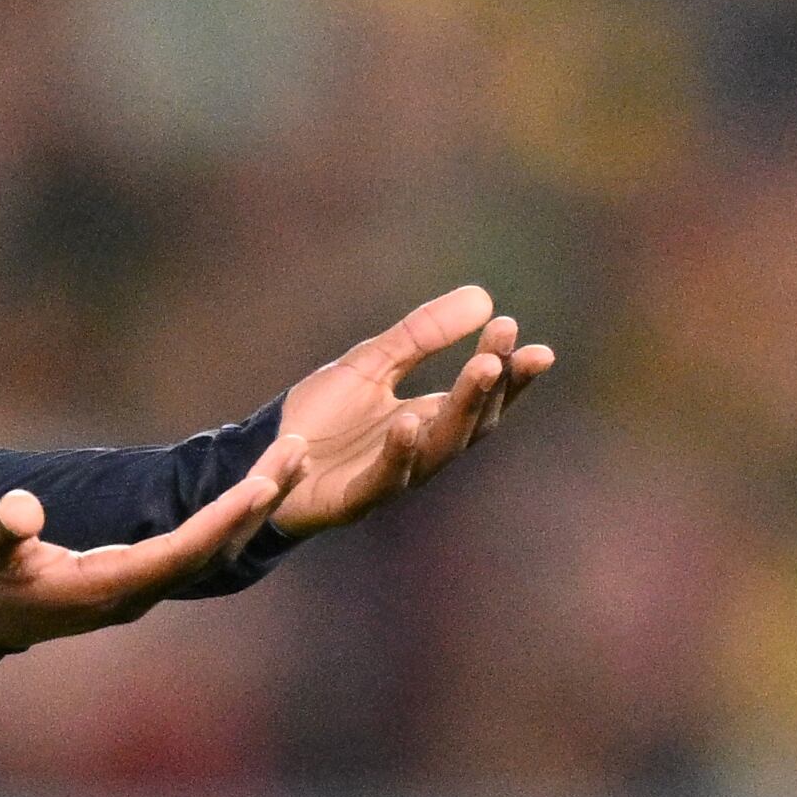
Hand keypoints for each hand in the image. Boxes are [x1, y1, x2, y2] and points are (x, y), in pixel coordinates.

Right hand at [0, 435, 307, 652]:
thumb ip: (0, 528)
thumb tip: (23, 507)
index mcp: (106, 588)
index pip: (181, 552)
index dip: (224, 519)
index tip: (263, 485)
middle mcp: (134, 593)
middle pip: (212, 547)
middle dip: (257, 501)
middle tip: (300, 451)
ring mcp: (136, 588)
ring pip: (211, 547)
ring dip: (252, 505)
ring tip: (292, 458)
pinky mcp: (132, 578)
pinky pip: (196, 547)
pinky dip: (228, 514)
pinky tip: (251, 489)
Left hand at [267, 284, 552, 536]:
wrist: (264, 454)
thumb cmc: (323, 414)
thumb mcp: (371, 362)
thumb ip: (421, 335)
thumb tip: (484, 298)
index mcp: (428, 419)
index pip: (482, 397)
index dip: (510, 375)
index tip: (532, 343)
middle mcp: (420, 451)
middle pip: (469, 422)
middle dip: (490, 387)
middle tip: (504, 351)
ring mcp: (391, 477)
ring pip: (438, 449)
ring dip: (461, 410)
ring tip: (479, 369)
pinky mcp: (354, 498)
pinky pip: (383, 478)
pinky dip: (398, 453)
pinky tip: (408, 421)